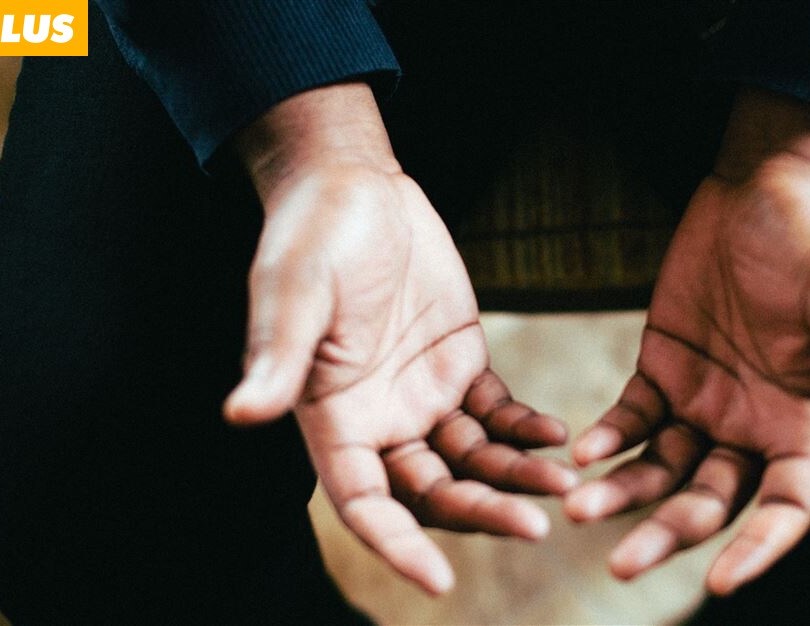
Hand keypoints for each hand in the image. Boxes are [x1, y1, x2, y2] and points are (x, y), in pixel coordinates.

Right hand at [222, 84, 576, 594]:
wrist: (356, 186)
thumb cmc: (312, 234)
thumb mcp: (293, 290)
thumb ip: (281, 355)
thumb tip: (242, 412)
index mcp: (332, 417)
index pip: (362, 503)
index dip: (396, 546)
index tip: (439, 582)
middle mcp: (379, 421)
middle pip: (432, 493)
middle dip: (481, 513)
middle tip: (536, 528)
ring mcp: (422, 396)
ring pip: (473, 461)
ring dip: (517, 476)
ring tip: (567, 483)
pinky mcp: (460, 364)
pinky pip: (497, 413)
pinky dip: (526, 429)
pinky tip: (558, 435)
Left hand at [564, 89, 809, 595]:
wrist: (767, 185)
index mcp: (806, 422)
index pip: (786, 506)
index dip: (759, 547)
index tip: (721, 582)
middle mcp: (753, 425)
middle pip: (710, 501)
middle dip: (668, 533)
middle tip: (619, 565)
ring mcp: (705, 400)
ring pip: (662, 468)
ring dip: (624, 491)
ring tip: (580, 509)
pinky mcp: (662, 368)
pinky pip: (632, 418)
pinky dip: (609, 437)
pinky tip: (582, 451)